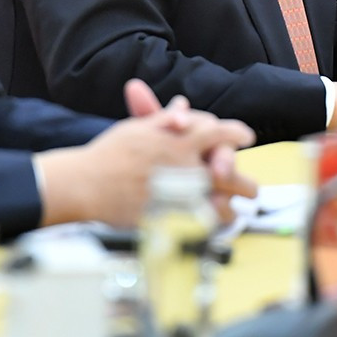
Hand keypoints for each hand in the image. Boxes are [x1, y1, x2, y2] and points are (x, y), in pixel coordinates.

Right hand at [37, 84, 256, 226]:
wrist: (85, 185)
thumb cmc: (108, 155)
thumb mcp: (138, 128)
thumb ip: (166, 120)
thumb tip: (183, 108)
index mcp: (181, 142)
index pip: (222, 134)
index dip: (237, 134)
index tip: (246, 137)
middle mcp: (187, 168)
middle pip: (233, 177)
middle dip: (244, 184)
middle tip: (251, 189)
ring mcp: (182, 197)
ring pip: (223, 207)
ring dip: (229, 209)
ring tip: (231, 212)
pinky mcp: (173, 220)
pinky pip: (203, 228)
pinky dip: (211, 227)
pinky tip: (210, 227)